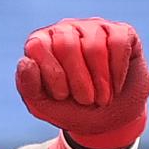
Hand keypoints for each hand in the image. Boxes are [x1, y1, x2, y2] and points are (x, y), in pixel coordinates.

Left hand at [15, 18, 148, 148]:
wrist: (109, 121)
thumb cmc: (72, 110)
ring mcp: (94, 28)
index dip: (52, 75)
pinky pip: (118, 44)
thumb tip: (26, 62)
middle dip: (78, 82)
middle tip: (86, 100)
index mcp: (41, 44)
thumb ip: (28, 87)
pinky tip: (116, 85)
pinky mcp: (122, 32)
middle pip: (66, 44)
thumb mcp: (45, 107)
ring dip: (100, 82)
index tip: (62, 96)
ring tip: (102, 98)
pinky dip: (117, 73)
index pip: (38, 46)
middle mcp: (66, 29)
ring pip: (94, 46)